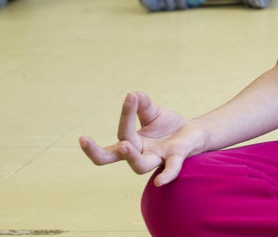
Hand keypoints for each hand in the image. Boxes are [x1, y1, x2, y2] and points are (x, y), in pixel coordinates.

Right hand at [80, 92, 206, 185]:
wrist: (194, 133)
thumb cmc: (168, 126)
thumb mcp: (152, 111)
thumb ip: (141, 104)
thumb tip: (133, 95)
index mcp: (132, 142)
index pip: (121, 132)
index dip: (125, 114)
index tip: (131, 97)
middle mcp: (140, 153)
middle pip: (112, 157)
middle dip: (95, 151)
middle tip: (83, 140)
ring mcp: (157, 157)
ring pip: (140, 166)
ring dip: (130, 156)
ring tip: (124, 146)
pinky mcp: (176, 157)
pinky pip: (171, 169)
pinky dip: (167, 175)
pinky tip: (161, 182)